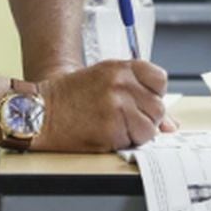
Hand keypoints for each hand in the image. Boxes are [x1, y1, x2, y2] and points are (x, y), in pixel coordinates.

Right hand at [32, 60, 167, 151]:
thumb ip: (139, 95)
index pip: (160, 80)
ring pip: (151, 127)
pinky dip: (126, 142)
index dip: (154, 94)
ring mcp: (116, 106)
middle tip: (125, 119)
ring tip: (116, 127)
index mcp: (120, 68)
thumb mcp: (106, 83)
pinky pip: (135, 141)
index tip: (142, 101)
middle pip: (158, 107)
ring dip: (138, 133)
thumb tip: (171, 124)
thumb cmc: (71, 97)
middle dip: (147, 118)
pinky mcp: (111, 129)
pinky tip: (108, 134)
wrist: (39, 112)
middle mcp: (121, 83)